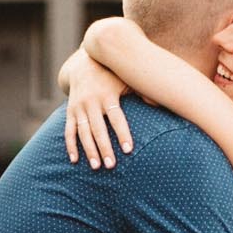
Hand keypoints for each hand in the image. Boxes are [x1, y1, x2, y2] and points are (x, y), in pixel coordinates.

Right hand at [62, 50, 132, 169]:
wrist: (83, 65)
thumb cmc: (112, 76)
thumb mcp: (126, 79)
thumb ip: (142, 90)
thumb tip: (163, 102)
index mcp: (107, 95)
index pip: (116, 117)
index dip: (122, 133)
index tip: (128, 149)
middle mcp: (91, 101)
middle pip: (98, 128)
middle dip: (104, 148)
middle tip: (111, 166)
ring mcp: (79, 107)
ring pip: (83, 132)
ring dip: (89, 150)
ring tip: (97, 167)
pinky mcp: (70, 112)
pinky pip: (69, 131)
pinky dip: (70, 146)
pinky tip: (75, 160)